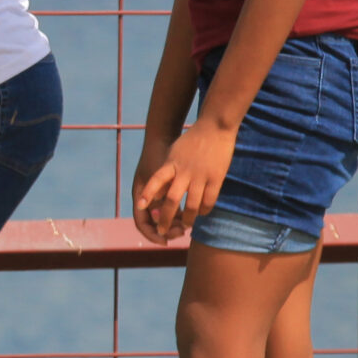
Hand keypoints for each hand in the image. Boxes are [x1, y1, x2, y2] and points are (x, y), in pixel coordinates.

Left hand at [132, 120, 234, 243]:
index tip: (140, 207)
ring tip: (185, 226)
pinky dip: (205, 211)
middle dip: (166, 218)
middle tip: (161, 231)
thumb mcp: (173, 153)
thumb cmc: (191, 140)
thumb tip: (158, 192)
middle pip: (173, 200)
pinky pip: (209, 200)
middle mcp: (184, 171)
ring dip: (188, 219)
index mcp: (171, 164)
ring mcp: (201, 175)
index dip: (148, 194)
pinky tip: (202, 214)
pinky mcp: (216, 178)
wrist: (214, 127)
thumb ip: (166, 171)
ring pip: (193, 205)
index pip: (156, 181)